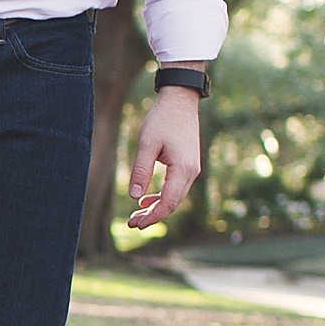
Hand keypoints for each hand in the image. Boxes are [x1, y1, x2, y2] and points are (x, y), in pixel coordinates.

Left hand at [127, 87, 202, 231]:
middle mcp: (191, 173)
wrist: (180, 100)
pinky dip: (161, 195)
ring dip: (156, 207)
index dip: (153, 216)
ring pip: (174, 197)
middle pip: (172, 204)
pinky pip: (175, 187)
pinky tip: (145, 199)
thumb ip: (141, 170)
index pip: (168, 202)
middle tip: (132, 224)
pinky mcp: (187, 165)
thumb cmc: (163, 119)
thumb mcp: (147, 144)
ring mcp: (191, 169)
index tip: (137, 224)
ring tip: (136, 215)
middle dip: (153, 216)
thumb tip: (133, 196)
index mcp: (183, 170)